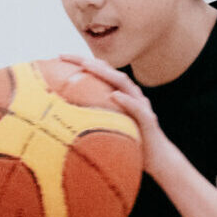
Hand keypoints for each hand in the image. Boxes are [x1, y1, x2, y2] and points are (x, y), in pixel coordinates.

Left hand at [60, 54, 175, 176]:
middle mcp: (130, 95)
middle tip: (63, 55)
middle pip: (108, 71)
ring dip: (104, 73)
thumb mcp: (107, 130)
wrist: (159, 161)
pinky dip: (126, 101)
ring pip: (122, 83)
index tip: (58, 57)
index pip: (99, 73)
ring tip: (86, 65)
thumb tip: (65, 123)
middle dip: (85, 60)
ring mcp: (140, 106)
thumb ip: (92, 122)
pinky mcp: (148, 120)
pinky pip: (137, 108)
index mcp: (119, 95)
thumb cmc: (130, 146)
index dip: (80, 62)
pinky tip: (114, 95)